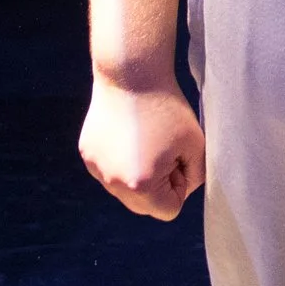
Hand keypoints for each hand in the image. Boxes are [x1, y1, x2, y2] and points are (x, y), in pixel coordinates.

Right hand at [79, 76, 205, 219]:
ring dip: (139, 174)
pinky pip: (110, 171)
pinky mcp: (88, 154)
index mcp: (141, 185)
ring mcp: (97, 169)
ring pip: (125, 189)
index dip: (180, 187)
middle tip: (165, 151)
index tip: (179, 159)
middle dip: (159, 187)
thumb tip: (182, 189)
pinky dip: (122, 160)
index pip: (169, 211)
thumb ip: (195, 176)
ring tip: (146, 140)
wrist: (131, 74)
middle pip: (144, 206)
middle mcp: (113, 183)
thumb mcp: (196, 145)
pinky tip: (128, 133)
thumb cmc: (168, 108)